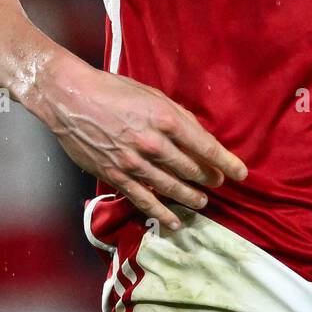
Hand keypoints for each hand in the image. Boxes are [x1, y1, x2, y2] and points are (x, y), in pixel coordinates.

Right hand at [31, 53, 247, 229]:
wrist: (71, 99)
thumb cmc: (112, 90)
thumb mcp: (152, 94)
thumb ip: (176, 115)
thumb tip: (197, 134)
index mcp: (165, 119)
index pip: (205, 146)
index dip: (226, 162)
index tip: (240, 173)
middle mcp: (153, 143)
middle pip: (190, 168)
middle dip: (209, 178)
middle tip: (218, 184)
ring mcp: (134, 162)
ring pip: (170, 187)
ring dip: (189, 197)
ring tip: (202, 202)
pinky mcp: (116, 175)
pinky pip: (143, 200)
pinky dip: (161, 213)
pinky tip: (174, 222)